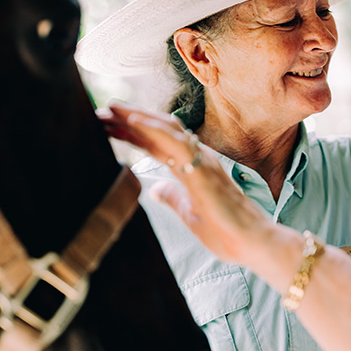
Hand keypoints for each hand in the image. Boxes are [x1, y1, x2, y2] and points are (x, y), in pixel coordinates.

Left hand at [98, 101, 272, 265]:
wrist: (251, 243)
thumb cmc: (225, 232)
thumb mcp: (189, 213)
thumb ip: (173, 197)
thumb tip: (156, 189)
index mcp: (191, 169)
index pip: (156, 145)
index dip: (130, 133)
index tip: (105, 126)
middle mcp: (196, 158)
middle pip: (157, 131)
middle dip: (128, 120)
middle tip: (100, 111)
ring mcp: (201, 160)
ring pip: (166, 129)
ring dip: (137, 117)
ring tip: (110, 107)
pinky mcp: (203, 168)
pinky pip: (176, 142)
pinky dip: (154, 129)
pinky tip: (133, 121)